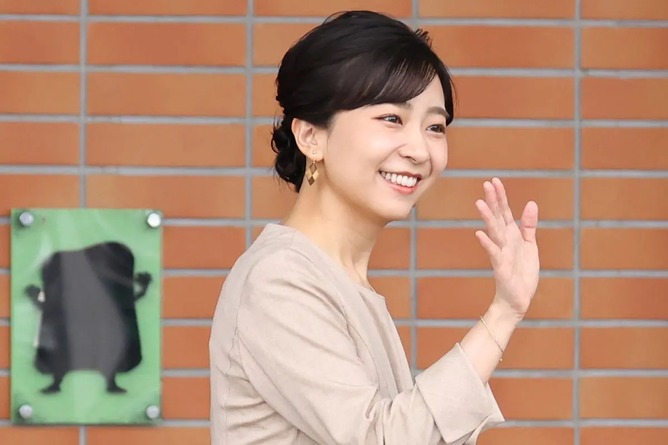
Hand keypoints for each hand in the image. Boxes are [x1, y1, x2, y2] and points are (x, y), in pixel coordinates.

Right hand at [474, 178, 539, 321]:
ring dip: (487, 218)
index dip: (500, 197)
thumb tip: (531, 202)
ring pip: (494, 232)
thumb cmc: (522, 273)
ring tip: (480, 203)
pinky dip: (487, 244)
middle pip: (498, 218)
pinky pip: (494, 254)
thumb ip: (529, 225)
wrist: (518, 299)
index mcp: (511, 235)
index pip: (505, 212)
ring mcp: (501, 253)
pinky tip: (480, 234)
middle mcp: (504, 241)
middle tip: (486, 184)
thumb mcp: (530, 245)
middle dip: (493, 201)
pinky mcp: (501, 268)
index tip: (494, 181)